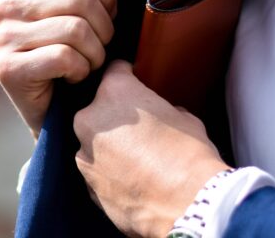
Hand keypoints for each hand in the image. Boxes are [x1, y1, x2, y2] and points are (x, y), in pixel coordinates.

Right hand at [0, 0, 120, 138]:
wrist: (64, 110)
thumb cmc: (81, 52)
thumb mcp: (96, 6)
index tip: (106, 18)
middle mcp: (7, 4)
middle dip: (105, 29)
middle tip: (99, 48)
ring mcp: (2, 37)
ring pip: (76, 29)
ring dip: (95, 54)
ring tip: (86, 65)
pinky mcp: (6, 69)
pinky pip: (64, 57)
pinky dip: (80, 72)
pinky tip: (71, 79)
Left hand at [73, 60, 229, 237]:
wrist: (187, 204)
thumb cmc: (190, 156)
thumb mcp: (185, 118)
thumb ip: (164, 109)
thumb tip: (165, 114)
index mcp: (115, 93)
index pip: (115, 70)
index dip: (127, 75)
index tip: (134, 81)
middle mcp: (90, 119)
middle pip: (98, 108)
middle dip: (114, 116)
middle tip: (140, 129)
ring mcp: (84, 153)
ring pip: (93, 141)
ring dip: (109, 146)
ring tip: (138, 160)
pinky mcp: (86, 183)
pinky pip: (96, 170)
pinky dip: (109, 172)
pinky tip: (133, 180)